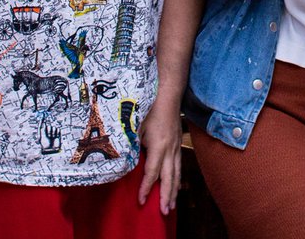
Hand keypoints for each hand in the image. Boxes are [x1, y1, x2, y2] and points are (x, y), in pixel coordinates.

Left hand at [137, 94, 181, 214]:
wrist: (168, 93)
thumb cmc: (151, 107)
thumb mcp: (136, 125)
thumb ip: (131, 143)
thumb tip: (125, 159)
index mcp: (159, 145)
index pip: (152, 172)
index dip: (146, 187)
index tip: (141, 200)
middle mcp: (170, 148)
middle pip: (169, 177)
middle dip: (167, 196)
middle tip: (165, 212)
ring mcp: (176, 146)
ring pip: (177, 173)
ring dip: (174, 191)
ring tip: (172, 206)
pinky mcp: (178, 143)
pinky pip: (179, 165)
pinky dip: (178, 178)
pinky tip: (176, 185)